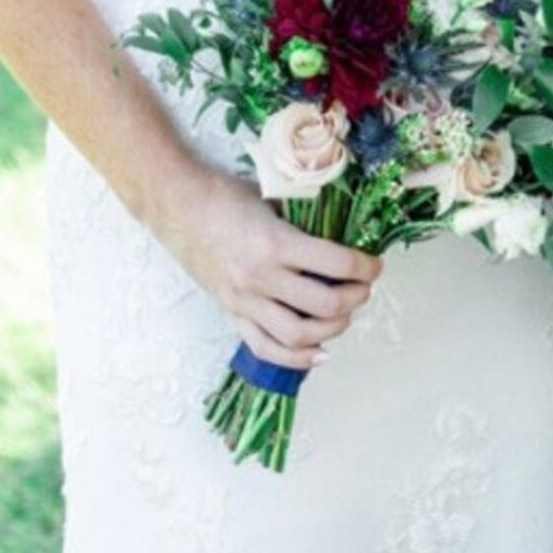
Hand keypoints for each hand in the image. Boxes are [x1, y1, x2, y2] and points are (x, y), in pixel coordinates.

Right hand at [156, 163, 381, 372]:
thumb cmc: (225, 194)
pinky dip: (297, 357)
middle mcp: (261, 278)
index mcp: (276, 243)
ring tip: (346, 313)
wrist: (177, 205)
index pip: (337, 265)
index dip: (365, 267)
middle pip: (325, 305)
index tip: (375, 264)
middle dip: (356, 297)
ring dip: (333, 328)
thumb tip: (343, 231)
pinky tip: (320, 352)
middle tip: (364, 287)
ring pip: (299, 334)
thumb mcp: (272, 198)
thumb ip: (303, 220)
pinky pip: (266, 347)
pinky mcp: (231, 313)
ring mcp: (244, 301)